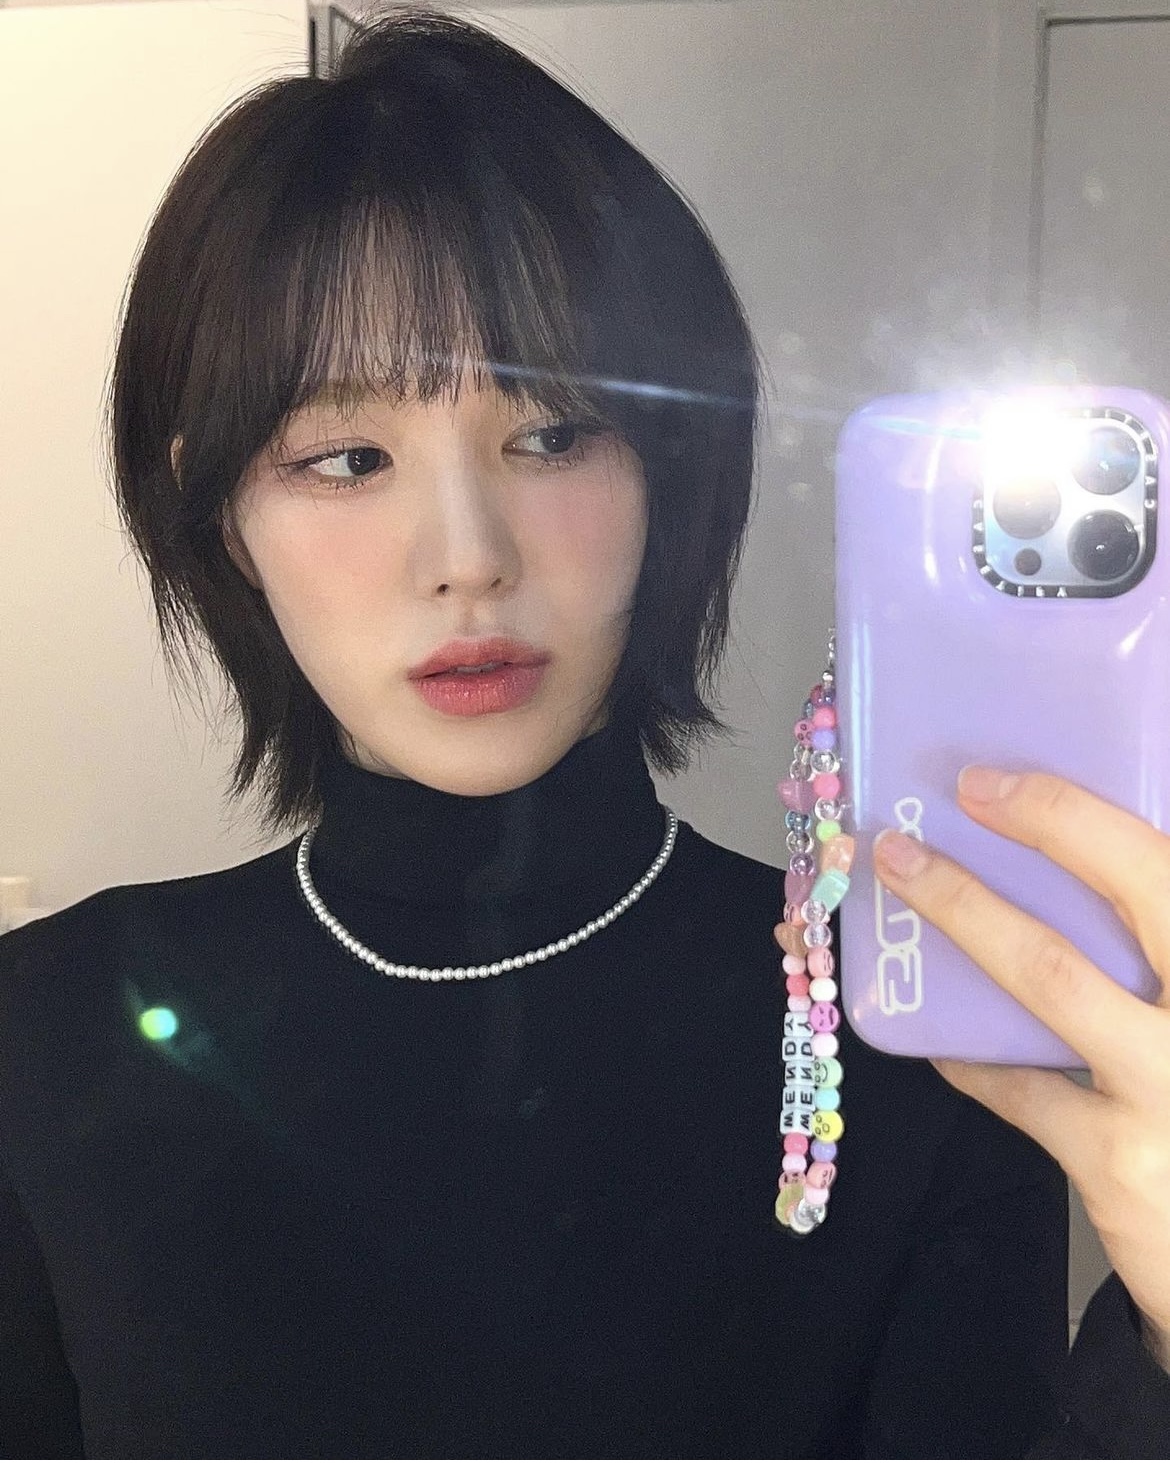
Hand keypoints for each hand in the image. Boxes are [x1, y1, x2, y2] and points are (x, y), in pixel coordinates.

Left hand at [871, 766, 1169, 1371]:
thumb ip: (1148, 946)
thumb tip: (1076, 872)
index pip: (1162, 864)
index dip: (1078, 813)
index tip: (1000, 782)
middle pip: (1137, 888)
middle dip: (1048, 826)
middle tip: (966, 790)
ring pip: (1052, 976)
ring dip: (967, 912)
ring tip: (902, 870)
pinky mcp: (1119, 1159)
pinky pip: (1019, 1086)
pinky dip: (970, 1053)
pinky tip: (939, 1036)